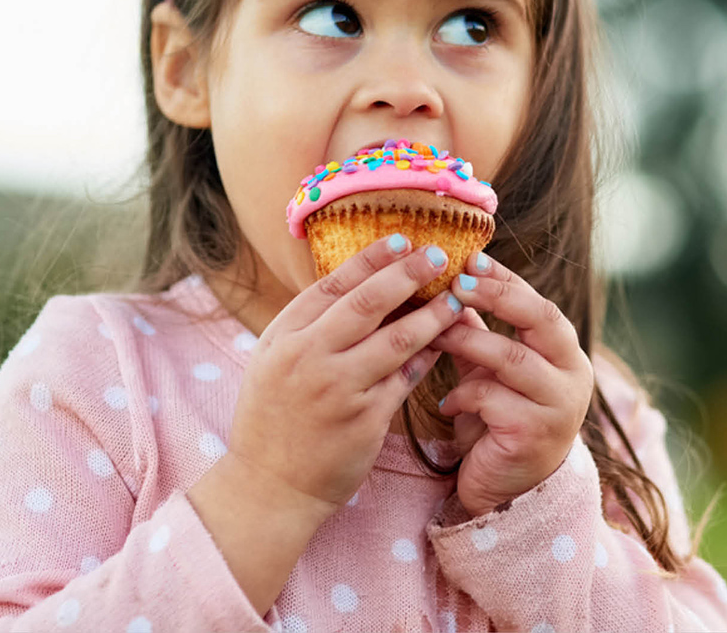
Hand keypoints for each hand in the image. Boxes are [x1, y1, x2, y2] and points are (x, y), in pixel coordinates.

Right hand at [223, 235, 464, 515]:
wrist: (268, 487)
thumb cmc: (273, 418)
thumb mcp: (274, 361)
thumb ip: (310, 326)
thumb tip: (361, 285)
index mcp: (283, 336)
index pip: (333, 284)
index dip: (371, 259)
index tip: (402, 239)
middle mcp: (308, 357)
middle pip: (368, 303)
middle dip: (408, 274)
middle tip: (439, 255)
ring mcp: (338, 389)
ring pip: (398, 340)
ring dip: (433, 315)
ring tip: (457, 298)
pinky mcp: (365, 420)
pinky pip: (406, 379)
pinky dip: (427, 359)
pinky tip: (445, 344)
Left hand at [431, 252, 594, 517]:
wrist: (509, 492)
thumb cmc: (500, 422)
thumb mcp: (489, 371)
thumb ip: (477, 331)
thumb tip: (450, 284)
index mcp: (565, 352)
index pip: (538, 302)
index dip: (505, 280)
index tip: (470, 258)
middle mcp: (572, 375)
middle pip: (541, 319)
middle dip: (497, 297)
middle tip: (457, 282)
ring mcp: (558, 406)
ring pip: (512, 358)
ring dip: (468, 341)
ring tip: (435, 334)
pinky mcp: (535, 434)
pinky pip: (494, 399)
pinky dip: (463, 395)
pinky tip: (446, 404)